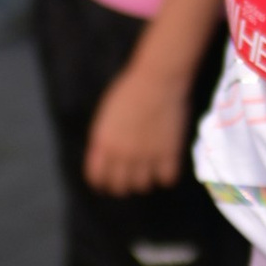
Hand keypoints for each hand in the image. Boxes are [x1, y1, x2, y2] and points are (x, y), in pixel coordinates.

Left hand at [84, 52, 190, 193]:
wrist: (158, 79)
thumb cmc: (131, 90)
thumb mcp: (107, 115)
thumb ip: (104, 139)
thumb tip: (106, 159)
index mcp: (103, 143)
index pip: (97, 177)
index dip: (104, 181)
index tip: (111, 181)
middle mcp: (122, 154)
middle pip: (120, 187)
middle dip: (125, 184)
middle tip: (134, 175)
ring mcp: (146, 156)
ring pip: (143, 186)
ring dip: (147, 178)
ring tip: (151, 166)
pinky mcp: (169, 154)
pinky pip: (167, 179)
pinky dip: (167, 174)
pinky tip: (167, 162)